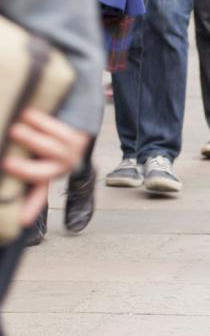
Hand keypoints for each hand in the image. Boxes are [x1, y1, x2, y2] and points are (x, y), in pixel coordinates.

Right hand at [2, 109, 89, 225]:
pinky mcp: (78, 138)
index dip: (29, 209)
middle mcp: (59, 169)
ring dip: (32, 139)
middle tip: (7, 164)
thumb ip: (17, 158)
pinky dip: (42, 122)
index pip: (35, 197)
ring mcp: (70, 154)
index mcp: (44, 178)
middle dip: (26, 170)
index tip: (21, 221)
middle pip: (42, 175)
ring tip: (15, 129)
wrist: (73, 114)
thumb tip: (4, 163)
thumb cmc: (40, 137)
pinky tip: (27, 114)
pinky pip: (59, 131)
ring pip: (51, 149)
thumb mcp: (27, 154)